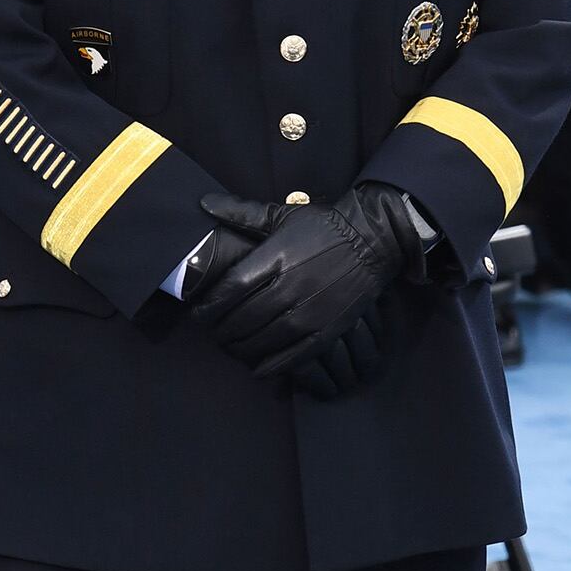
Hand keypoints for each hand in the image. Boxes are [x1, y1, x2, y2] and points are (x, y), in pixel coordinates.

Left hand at [190, 184, 426, 379]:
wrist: (372, 239)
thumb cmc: (323, 226)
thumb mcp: (282, 214)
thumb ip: (241, 212)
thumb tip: (204, 203)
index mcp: (276, 256)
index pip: (231, 287)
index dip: (210, 305)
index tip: (199, 313)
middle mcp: (291, 285)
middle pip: (243, 318)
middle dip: (222, 330)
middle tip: (213, 333)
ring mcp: (311, 310)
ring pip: (264, 339)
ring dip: (242, 348)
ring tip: (231, 347)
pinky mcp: (329, 329)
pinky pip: (294, 356)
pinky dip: (272, 365)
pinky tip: (258, 367)